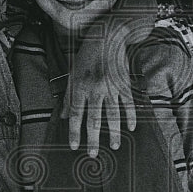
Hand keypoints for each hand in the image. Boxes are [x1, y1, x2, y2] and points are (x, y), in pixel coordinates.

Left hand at [61, 18, 135, 156]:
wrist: (107, 37)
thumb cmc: (86, 55)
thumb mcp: (72, 73)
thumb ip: (68, 96)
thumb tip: (61, 115)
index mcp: (80, 86)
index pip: (75, 114)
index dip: (74, 131)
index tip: (74, 146)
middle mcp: (95, 89)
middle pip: (94, 119)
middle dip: (93, 139)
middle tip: (92, 154)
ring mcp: (111, 87)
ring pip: (113, 115)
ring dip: (114, 132)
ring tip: (114, 146)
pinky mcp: (124, 83)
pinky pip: (129, 103)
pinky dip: (131, 116)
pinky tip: (132, 128)